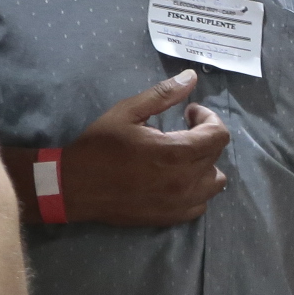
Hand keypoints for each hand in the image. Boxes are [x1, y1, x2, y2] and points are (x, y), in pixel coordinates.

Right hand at [62, 72, 229, 226]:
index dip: (208, 118)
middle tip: (182, 128)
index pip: (219, 135)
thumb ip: (163, 94)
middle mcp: (183, 180)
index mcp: (175, 152)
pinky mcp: (170, 217)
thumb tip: (191, 77)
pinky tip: (178, 178)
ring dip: (205, 165)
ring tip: (183, 155)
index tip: (189, 113)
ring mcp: (178, 203)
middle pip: (216, 155)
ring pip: (214, 183)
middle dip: (205, 136)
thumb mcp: (128, 112)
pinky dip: (196, 189)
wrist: (75, 186)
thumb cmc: (99, 146)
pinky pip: (200, 204)